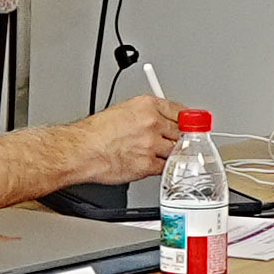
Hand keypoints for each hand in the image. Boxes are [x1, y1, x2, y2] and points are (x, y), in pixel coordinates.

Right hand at [72, 94, 186, 183]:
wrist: (83, 150)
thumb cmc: (96, 132)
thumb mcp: (123, 110)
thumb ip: (146, 114)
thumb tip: (161, 120)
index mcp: (147, 105)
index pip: (179, 110)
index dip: (186, 120)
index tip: (189, 125)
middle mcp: (152, 122)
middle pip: (181, 131)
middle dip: (179, 138)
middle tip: (173, 142)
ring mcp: (151, 144)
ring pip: (175, 150)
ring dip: (170, 154)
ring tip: (156, 154)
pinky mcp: (148, 164)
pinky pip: (165, 167)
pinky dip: (161, 168)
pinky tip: (151, 164)